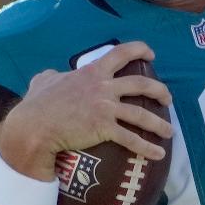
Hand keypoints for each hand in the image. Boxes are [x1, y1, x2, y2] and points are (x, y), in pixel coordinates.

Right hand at [0, 40, 171, 176]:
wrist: (35, 126)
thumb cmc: (37, 104)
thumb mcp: (43, 80)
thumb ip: (52, 75)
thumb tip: (51, 76)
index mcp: (92, 72)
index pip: (121, 53)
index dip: (140, 50)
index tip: (151, 55)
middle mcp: (104, 87)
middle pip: (141, 84)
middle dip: (159, 91)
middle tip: (167, 99)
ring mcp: (106, 108)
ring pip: (142, 114)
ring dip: (159, 123)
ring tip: (170, 132)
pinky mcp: (104, 128)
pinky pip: (131, 139)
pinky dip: (147, 147)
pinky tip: (158, 154)